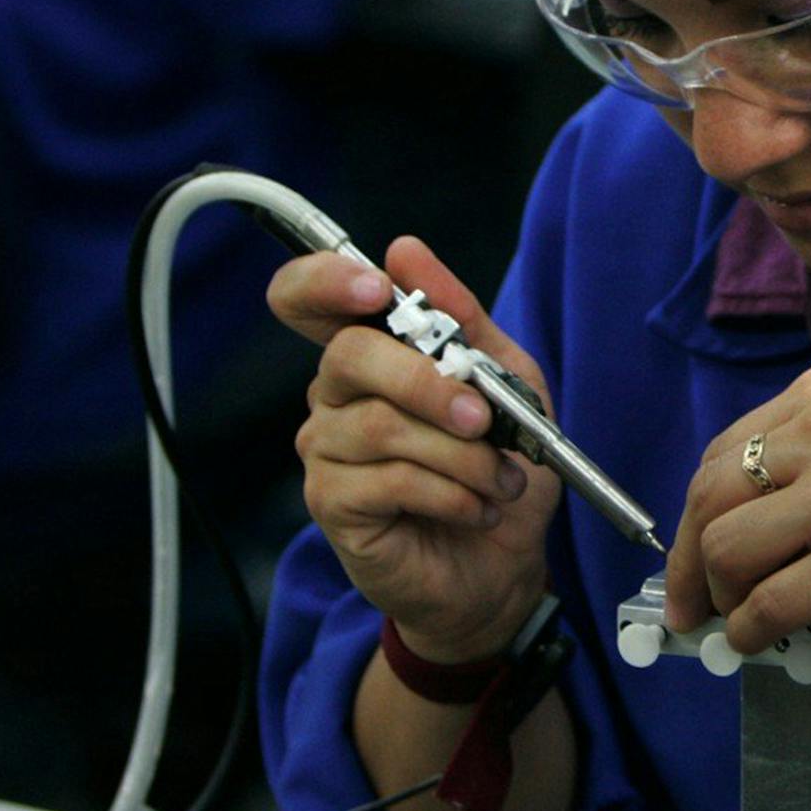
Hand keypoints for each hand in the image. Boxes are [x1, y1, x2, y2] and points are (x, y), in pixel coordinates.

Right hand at [268, 239, 560, 663]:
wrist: (505, 561)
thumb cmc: (500, 463)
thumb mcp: (506, 380)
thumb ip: (462, 317)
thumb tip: (405, 250)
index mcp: (372, 353)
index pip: (305, 298)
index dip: (325, 281)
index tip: (377, 288)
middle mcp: (335, 395)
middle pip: (349, 356)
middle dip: (428, 382)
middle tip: (483, 418)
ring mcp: (326, 450)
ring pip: (381, 426)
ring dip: (461, 454)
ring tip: (500, 478)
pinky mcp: (332, 504)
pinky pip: (387, 481)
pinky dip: (451, 492)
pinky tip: (477, 508)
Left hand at [665, 366, 810, 653]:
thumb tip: (751, 523)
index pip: (724, 453)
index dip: (694, 514)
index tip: (691, 554)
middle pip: (708, 497)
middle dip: (686, 562)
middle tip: (691, 606)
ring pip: (725, 549)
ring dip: (722, 596)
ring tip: (740, 620)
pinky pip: (769, 605)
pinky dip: (749, 632)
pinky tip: (760, 641)